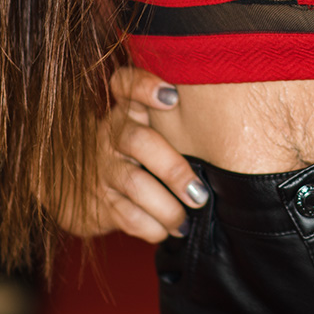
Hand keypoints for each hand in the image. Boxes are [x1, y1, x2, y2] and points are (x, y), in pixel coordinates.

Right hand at [50, 65, 208, 242]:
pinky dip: (153, 227)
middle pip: (138, 141)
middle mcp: (112, 134)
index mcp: (128, 109)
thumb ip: (177, 118)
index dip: (145, 87)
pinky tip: (170, 230)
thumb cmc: (139, 150)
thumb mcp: (150, 124)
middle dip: (173, 170)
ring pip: (134, 184)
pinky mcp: (99, 201)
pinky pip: (127, 215)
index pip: (126, 83)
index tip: (172, 97)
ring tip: (187, 220)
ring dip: (167, 208)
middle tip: (199, 194)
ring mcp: (104, 168)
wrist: (83, 185)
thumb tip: (230, 130)